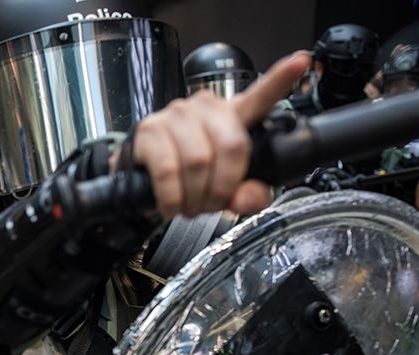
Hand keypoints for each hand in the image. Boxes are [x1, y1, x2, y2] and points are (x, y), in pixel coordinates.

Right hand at [127, 51, 312, 217]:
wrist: (142, 175)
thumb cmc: (187, 175)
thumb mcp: (225, 188)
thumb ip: (249, 195)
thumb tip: (244, 200)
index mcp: (232, 116)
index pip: (261, 96)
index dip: (280, 79)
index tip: (300, 62)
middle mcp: (205, 108)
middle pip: (232, 147)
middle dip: (222, 187)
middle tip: (211, 204)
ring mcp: (176, 115)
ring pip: (199, 161)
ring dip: (195, 196)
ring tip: (190, 205)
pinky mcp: (150, 130)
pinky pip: (168, 170)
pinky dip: (172, 197)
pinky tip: (171, 203)